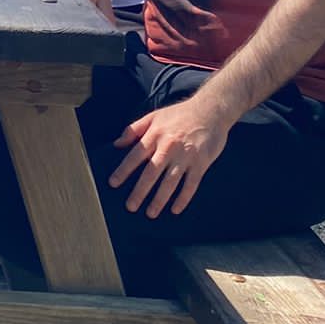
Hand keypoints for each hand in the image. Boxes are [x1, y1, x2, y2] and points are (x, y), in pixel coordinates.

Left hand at [108, 96, 231, 217]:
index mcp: (155, 135)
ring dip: (159, 199)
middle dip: (139, 191)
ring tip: (150, 213)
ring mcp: (185, 156)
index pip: (135, 156)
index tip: (113, 183)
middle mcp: (168, 146)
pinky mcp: (201, 163)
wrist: (211, 110)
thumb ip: (134, 129)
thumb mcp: (154, 116)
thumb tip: (116, 143)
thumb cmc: (180, 114)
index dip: (123, 170)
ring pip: (170, 182)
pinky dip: (183, 198)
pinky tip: (175, 209)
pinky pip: (190, 184)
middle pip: (151, 173)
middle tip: (130, 206)